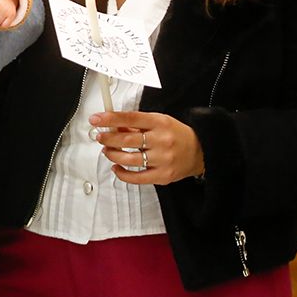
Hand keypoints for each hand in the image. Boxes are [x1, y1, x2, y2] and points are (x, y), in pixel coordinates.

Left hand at [90, 110, 204, 184]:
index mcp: (160, 123)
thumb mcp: (159, 121)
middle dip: (108, 138)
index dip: (110, 119)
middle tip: (99, 136)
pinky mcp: (162, 176)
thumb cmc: (176, 134)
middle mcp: (161, 140)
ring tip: (107, 151)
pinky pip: (136, 178)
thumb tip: (113, 126)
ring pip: (129, 159)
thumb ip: (137, 123)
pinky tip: (117, 167)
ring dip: (112, 155)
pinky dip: (122, 173)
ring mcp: (162, 159)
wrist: (200, 151)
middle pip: (127, 140)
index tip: (96, 119)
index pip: (131, 118)